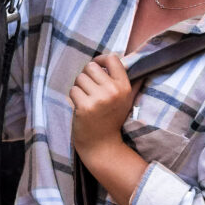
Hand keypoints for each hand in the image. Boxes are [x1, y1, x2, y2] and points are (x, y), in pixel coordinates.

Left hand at [69, 54, 147, 204]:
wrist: (102, 146)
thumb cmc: (112, 120)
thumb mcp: (126, 100)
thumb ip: (130, 81)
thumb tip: (132, 60)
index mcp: (124, 87)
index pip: (112, 58)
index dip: (101, 59)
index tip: (98, 66)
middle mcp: (113, 91)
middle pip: (91, 66)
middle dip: (87, 76)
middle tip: (90, 90)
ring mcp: (99, 99)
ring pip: (79, 78)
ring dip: (79, 87)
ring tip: (86, 100)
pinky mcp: (85, 107)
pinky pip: (73, 90)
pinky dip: (74, 98)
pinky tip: (81, 108)